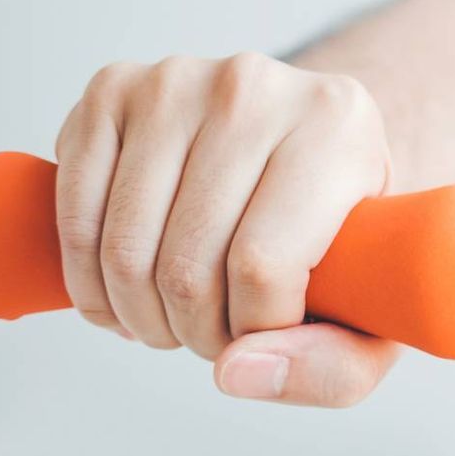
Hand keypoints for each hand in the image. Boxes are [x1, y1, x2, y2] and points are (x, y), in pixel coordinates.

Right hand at [54, 53, 400, 406]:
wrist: (315, 138)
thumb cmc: (348, 224)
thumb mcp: (378, 301)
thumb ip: (336, 365)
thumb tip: (235, 374)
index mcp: (339, 126)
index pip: (264, 265)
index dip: (254, 330)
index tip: (267, 335)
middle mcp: (256, 88)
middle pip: (188, 263)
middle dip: (195, 332)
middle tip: (216, 337)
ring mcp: (178, 81)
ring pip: (125, 248)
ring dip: (140, 315)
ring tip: (176, 319)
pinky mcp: (114, 90)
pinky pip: (76, 214)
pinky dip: (90, 280)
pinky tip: (126, 292)